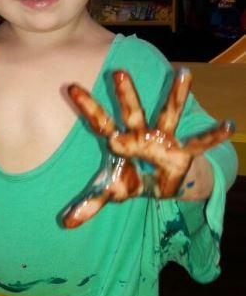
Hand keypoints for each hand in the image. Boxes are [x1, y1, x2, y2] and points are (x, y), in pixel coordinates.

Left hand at [63, 68, 233, 227]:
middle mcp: (142, 135)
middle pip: (132, 112)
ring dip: (176, 96)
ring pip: (169, 114)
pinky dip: (213, 137)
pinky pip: (200, 144)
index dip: (87, 107)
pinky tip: (229, 126)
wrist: (163, 182)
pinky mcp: (183, 152)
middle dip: (126, 95)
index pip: (100, 122)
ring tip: (184, 73)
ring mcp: (164, 140)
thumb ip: (91, 202)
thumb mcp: (112, 190)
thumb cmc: (133, 178)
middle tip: (118, 72)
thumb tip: (66, 223)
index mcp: (121, 142)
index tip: (73, 88)